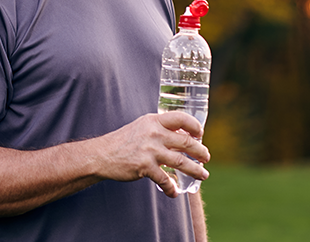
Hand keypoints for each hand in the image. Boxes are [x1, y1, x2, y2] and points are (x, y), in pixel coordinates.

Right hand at [94, 112, 209, 197]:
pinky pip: (164, 179)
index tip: (201, 134)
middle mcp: (154, 134)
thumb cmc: (124, 141)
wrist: (102, 155)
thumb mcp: (142, 127)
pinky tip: (175, 191)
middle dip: (200, 151)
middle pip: (186, 141)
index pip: (180, 118)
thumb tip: (182, 135)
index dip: (194, 125)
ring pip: (180, 161)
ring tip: (203, 175)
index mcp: (154, 121)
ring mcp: (150, 151)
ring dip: (195, 170)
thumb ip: (159, 129)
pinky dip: (172, 187)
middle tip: (207, 157)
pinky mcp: (145, 167)